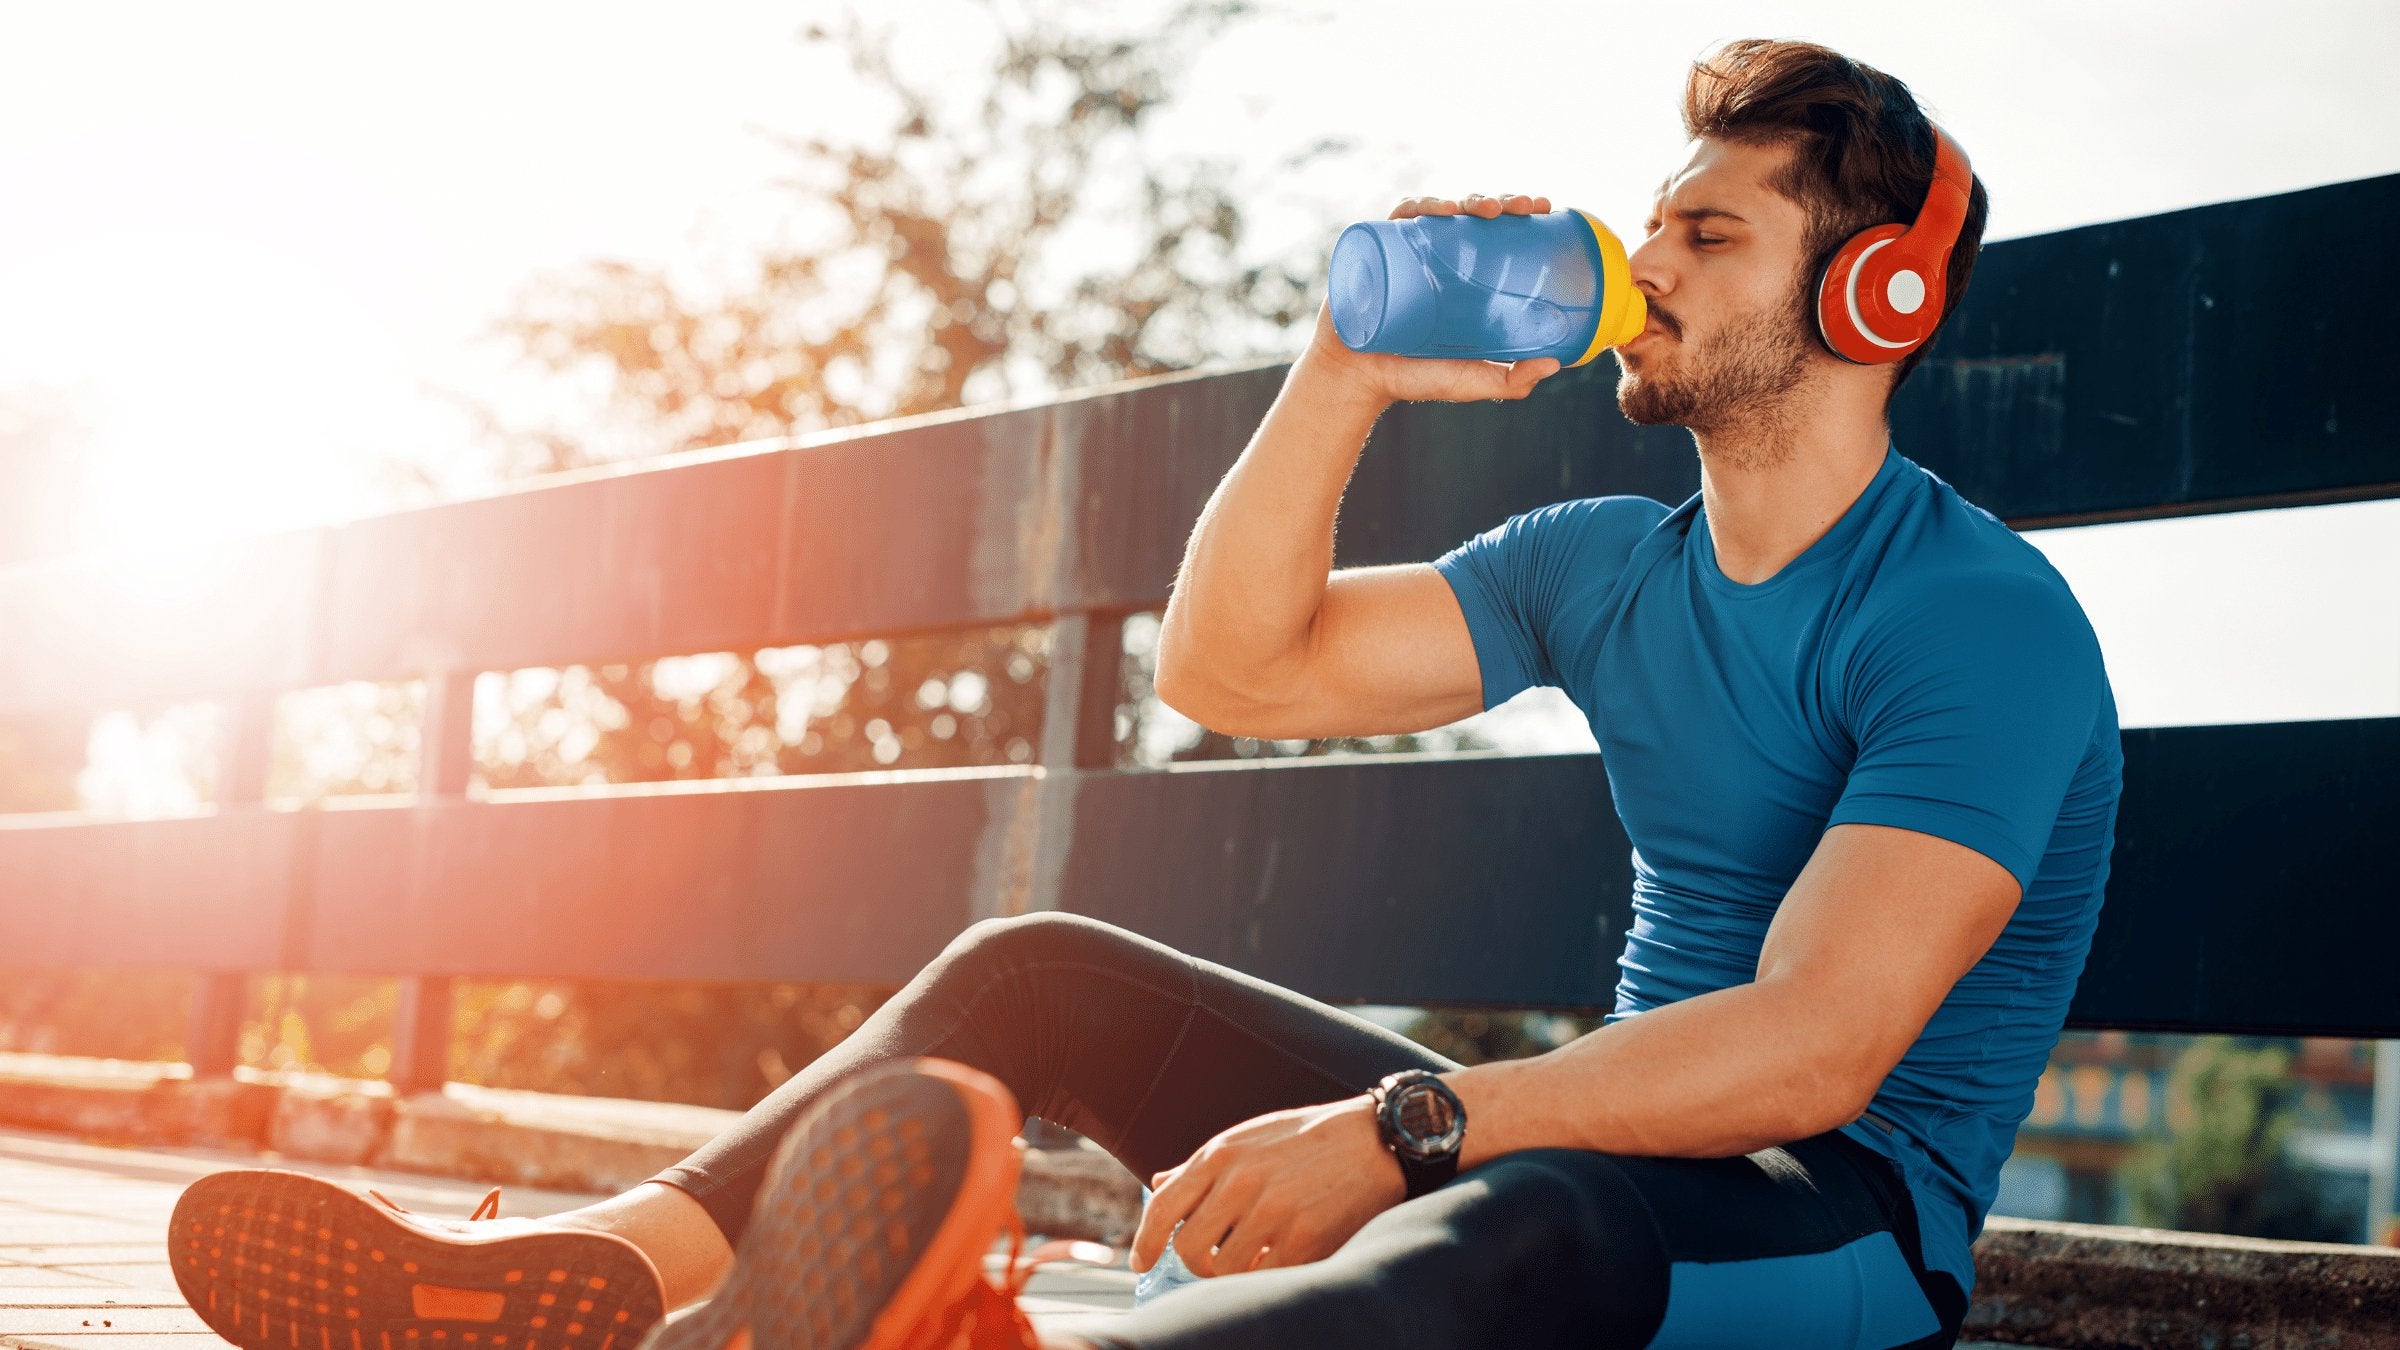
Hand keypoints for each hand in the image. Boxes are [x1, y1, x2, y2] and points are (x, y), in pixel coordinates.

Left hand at [1129, 1095, 1404, 1278]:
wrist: (1376, 1139)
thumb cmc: (1308, 1138)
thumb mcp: (1249, 1138)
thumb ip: (1203, 1165)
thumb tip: (1160, 1184)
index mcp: (1221, 1154)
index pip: (1162, 1207)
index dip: (1145, 1241)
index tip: (1141, 1261)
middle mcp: (1240, 1181)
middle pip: (1187, 1246)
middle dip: (1195, 1261)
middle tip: (1214, 1259)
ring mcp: (1272, 1211)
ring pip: (1220, 1268)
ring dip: (1230, 1271)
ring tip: (1252, 1257)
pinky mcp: (1304, 1237)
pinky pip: (1262, 1277)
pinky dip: (1262, 1277)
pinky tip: (1275, 1261)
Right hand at [1304, 192, 1563, 405]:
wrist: (1357, 380)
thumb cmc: (1414, 378)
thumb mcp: (1470, 380)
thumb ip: (1510, 379)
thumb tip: (1556, 364)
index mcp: (1465, 277)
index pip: (1497, 234)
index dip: (1521, 214)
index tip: (1543, 208)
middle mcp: (1439, 258)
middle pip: (1473, 215)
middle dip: (1500, 200)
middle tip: (1521, 207)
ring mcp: (1409, 252)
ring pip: (1441, 210)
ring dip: (1466, 198)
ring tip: (1483, 209)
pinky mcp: (1378, 251)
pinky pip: (1399, 217)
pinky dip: (1419, 205)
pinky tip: (1439, 210)